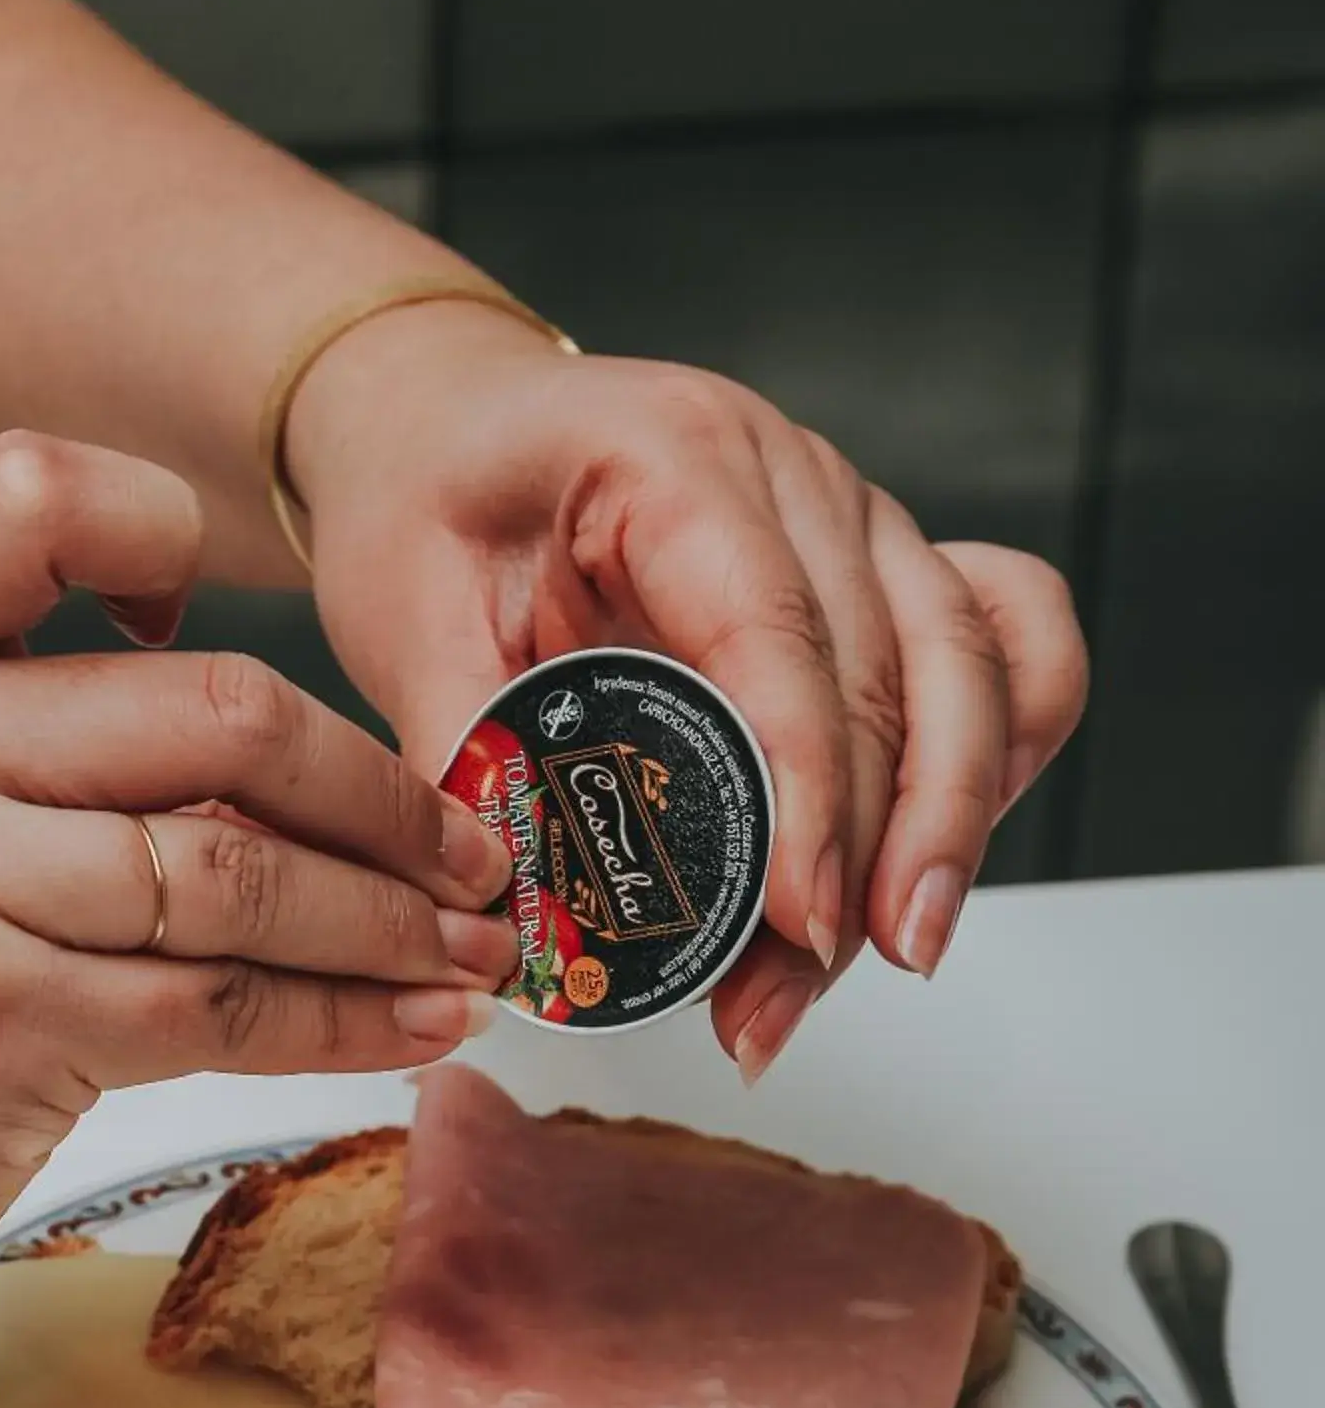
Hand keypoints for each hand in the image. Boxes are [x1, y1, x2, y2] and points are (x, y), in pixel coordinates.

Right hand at [0, 434, 513, 1373]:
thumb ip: (10, 738)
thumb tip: (257, 736)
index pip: (32, 496)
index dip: (167, 533)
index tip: (247, 632)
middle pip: (216, 710)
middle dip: (383, 795)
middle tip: (472, 854)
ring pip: (236, 868)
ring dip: (389, 924)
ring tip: (470, 958)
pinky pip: (216, 1005)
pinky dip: (338, 1024)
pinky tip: (401, 1031)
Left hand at [289, 300, 1087, 1077]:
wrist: (450, 420)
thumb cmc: (432, 492)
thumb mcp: (401, 615)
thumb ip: (464, 753)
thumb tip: (519, 909)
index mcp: (675, 460)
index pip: (782, 635)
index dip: (810, 790)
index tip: (802, 917)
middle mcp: (797, 475)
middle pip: (898, 671)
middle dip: (875, 854)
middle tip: (803, 987)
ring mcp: (858, 516)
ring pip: (974, 668)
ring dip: (948, 828)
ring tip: (884, 955)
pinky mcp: (882, 567)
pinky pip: (1005, 640)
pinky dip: (1003, 747)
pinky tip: (941, 851)